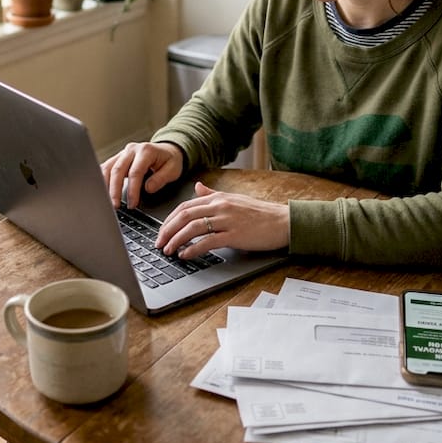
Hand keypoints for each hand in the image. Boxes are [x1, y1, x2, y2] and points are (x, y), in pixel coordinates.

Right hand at [101, 141, 184, 208]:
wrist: (167, 150)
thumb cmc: (169, 160)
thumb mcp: (173, 170)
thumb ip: (160, 179)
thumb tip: (147, 188)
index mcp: (146, 151)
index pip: (135, 172)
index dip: (133, 190)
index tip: (132, 204)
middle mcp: (132, 150)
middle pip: (117, 170)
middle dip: (115, 190)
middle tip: (116, 206)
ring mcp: (123, 153)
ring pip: (108, 168)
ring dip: (105, 186)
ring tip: (107, 201)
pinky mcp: (117, 158)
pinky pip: (106, 167)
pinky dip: (102, 179)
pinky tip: (101, 190)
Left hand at [156, 182, 288, 259]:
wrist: (283, 222)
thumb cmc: (260, 213)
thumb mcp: (234, 199)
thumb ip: (213, 195)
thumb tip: (198, 187)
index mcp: (219, 198)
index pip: (185, 206)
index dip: (169, 219)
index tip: (162, 230)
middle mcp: (220, 206)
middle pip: (184, 216)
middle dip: (168, 230)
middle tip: (159, 242)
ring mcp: (227, 220)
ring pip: (192, 228)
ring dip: (176, 240)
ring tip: (169, 250)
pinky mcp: (234, 235)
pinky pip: (207, 241)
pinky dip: (193, 249)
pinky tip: (185, 255)